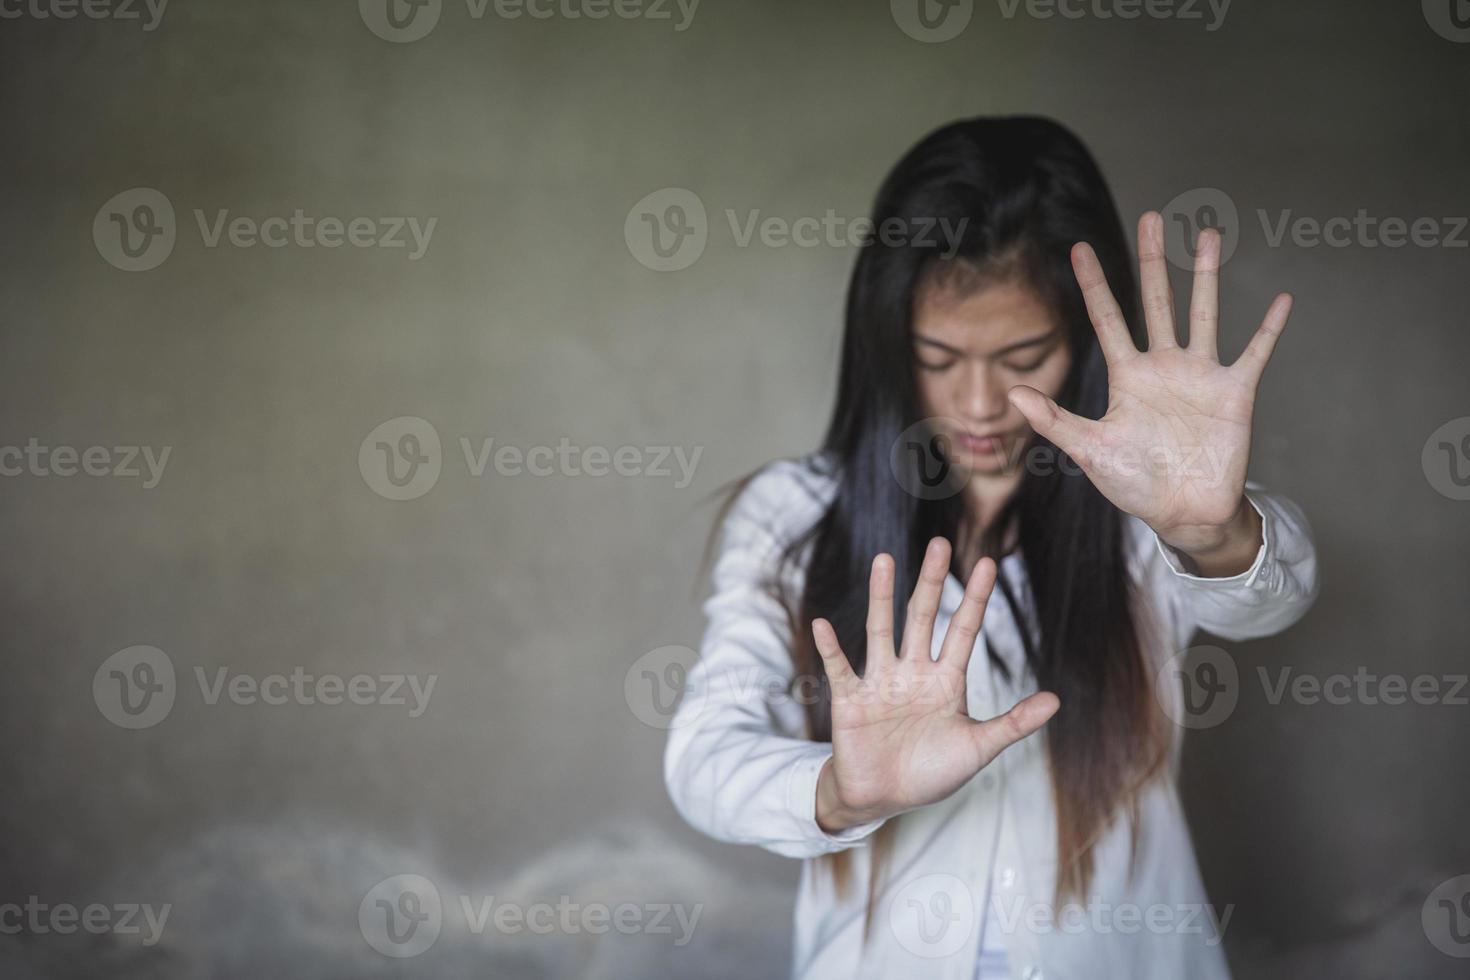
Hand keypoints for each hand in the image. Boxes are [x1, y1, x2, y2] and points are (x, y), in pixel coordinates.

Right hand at [812, 538, 1060, 832]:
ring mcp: (880, 682)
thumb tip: (1056, 700)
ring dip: (882, 596)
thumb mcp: (977, 749)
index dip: (976, 599)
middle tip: (940, 543)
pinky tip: (822, 624)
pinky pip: (840, 669)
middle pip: (923, 617)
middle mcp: (912, 672)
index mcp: (945, 680)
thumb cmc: (929, 773)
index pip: (964, 630)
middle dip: (932, 582)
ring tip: (885, 560)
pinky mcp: (851, 700)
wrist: (882, 800)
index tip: (988, 562)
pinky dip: (830, 648)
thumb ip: (1013, 724)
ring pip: (882, 630)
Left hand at [1007, 212, 1290, 560]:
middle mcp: (1164, 366)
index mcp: (1127, 376)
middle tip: (1152, 217)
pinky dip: (1269, 328)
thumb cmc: (1134, 483)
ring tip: (1209, 234)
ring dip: (1207, 275)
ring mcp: (1201, 375)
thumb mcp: (1089, 450)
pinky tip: (1283, 299)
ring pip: (1203, 313)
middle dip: (1153, 260)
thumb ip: (1054, 420)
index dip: (1094, 284)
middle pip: (1157, 300)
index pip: (1107, 318)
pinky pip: (1254, 352)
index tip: (1079, 248)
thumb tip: (1012, 394)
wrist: (1182, 513)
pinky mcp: (1234, 392)